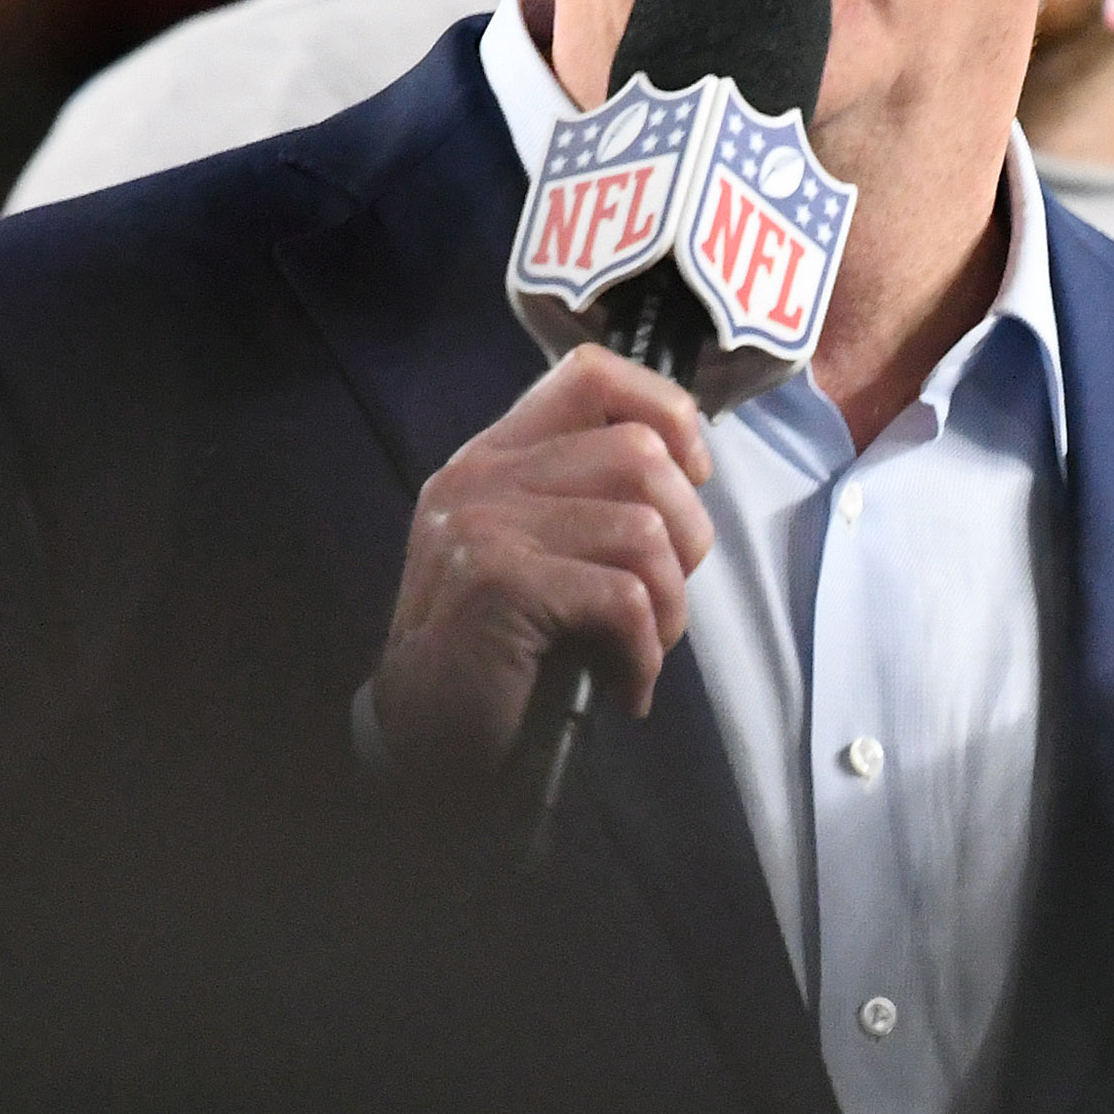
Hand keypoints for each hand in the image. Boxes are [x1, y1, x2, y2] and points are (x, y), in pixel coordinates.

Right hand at [367, 346, 714, 783]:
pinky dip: (644, 655)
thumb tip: (687, 466)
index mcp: (493, 457)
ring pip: (643, 530)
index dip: (665, 411)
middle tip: (665, 601)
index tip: (691, 476)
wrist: (422, 740)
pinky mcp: (499, 582)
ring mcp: (484, 525)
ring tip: (646, 649)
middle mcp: (481, 476)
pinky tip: (625, 687)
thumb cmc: (499, 651)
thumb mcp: (533, 550)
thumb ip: (584, 496)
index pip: (590, 374)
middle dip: (686, 535)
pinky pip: (624, 599)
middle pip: (639, 454)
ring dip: (669, 606)